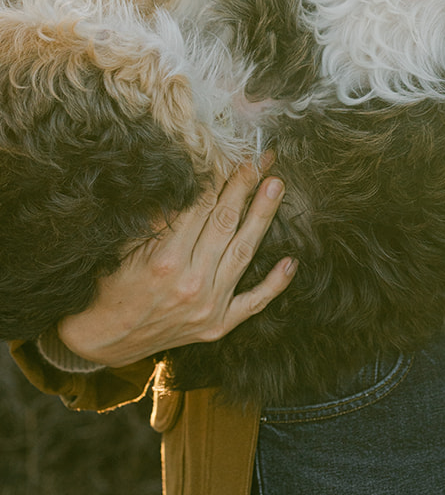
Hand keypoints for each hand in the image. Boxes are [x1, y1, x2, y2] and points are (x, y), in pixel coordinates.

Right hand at [56, 157, 295, 366]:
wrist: (102, 339)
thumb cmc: (111, 285)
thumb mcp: (125, 246)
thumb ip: (158, 216)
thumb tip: (188, 178)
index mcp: (165, 259)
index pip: (202, 206)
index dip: (219, 177)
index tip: (233, 154)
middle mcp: (191, 283)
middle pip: (226, 222)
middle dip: (245, 186)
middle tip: (261, 160)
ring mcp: (208, 306)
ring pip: (244, 252)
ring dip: (263, 216)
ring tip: (277, 186)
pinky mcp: (217, 325)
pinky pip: (254, 303)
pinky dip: (275, 284)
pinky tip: (291, 261)